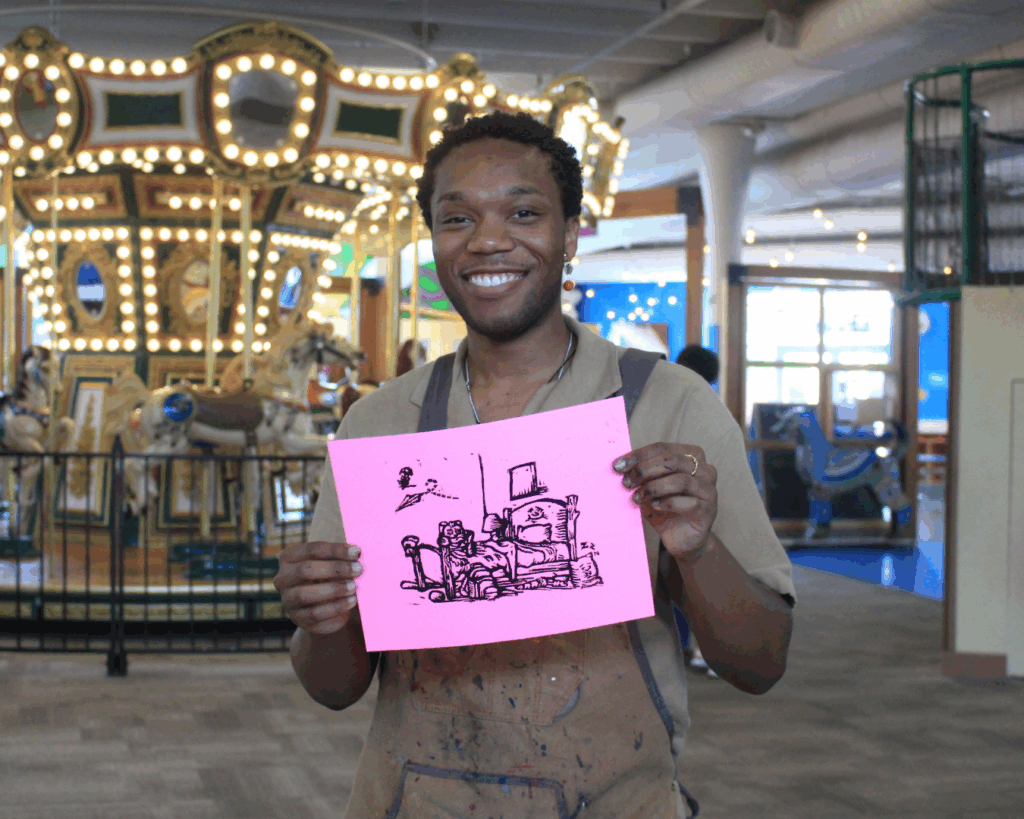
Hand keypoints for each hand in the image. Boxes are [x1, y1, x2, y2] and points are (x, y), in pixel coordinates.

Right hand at [273, 541, 363, 634]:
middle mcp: (282, 578)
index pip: (312, 549)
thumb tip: (356, 554)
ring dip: (334, 589)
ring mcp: (287, 600)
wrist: (323, 607)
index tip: (356, 552)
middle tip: (358, 569)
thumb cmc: (328, 577)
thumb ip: (339, 558)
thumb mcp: (331, 564)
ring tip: (354, 587)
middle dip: (335, 569)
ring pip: (306, 594)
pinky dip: (336, 607)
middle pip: (306, 569)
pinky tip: (351, 601)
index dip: (335, 550)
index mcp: (288, 557)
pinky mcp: (297, 618)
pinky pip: (315, 614)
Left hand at [613, 443, 717, 564]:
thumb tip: (620, 464)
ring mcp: (709, 490)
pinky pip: (687, 503)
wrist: (681, 539)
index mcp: (691, 456)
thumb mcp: (650, 486)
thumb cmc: (665, 508)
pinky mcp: (708, 511)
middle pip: (671, 460)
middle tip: (627, 482)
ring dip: (654, 488)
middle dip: (644, 469)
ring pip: (680, 480)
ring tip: (637, 497)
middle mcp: (705, 469)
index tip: (618, 466)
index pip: (662, 448)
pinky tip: (655, 506)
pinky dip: (667, 503)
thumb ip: (641, 473)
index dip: (638, 455)